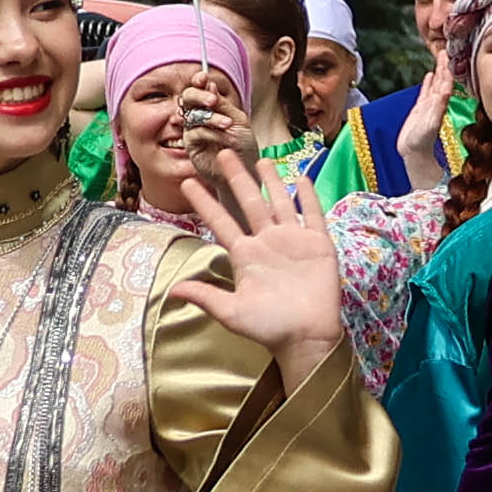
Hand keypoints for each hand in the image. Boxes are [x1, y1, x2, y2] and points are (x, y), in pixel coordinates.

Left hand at [149, 145, 342, 367]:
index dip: (205, 203)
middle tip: (222, 153)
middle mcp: (267, 242)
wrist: (306, 337)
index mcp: (245, 255)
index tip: (188, 183)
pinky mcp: (318, 244)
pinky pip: (312, 214)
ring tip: (260, 160)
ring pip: (279, 202)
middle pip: (249, 203)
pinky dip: (307, 197)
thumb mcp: (232, 313)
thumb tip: (173, 290)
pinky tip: (300, 179)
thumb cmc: (269, 327)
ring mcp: (293, 240)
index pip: (221, 222)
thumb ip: (206, 297)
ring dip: (271, 181)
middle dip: (236, 179)